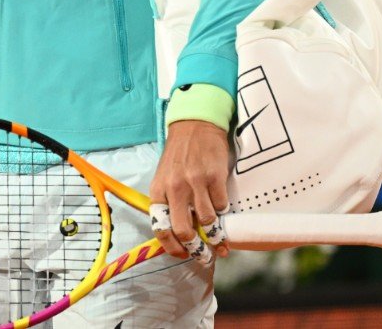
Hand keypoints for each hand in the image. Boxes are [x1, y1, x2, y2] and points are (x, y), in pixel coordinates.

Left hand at [148, 119, 230, 263]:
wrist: (195, 125)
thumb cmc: (179, 155)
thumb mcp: (164, 178)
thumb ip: (168, 203)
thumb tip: (178, 234)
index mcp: (159, 191)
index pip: (160, 229)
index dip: (172, 248)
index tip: (183, 255)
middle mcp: (175, 189)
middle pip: (184, 231)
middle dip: (196, 249)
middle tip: (205, 256)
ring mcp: (196, 183)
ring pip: (206, 221)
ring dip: (214, 233)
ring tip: (219, 239)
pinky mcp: (215, 176)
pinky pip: (221, 205)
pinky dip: (222, 211)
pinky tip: (221, 208)